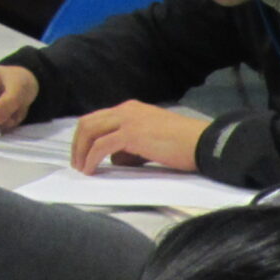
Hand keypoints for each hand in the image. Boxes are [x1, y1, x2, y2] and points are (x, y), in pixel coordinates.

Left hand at [71, 101, 210, 172]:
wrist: (202, 142)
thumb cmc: (185, 144)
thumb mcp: (153, 140)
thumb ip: (133, 146)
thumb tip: (117, 159)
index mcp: (132, 109)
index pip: (99, 118)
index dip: (86, 136)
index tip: (83, 154)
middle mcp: (126, 110)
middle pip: (88, 123)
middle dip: (78, 143)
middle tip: (77, 163)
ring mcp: (127, 120)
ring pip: (90, 132)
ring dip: (81, 151)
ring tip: (81, 169)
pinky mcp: (130, 135)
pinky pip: (101, 146)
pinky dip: (91, 158)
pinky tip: (91, 170)